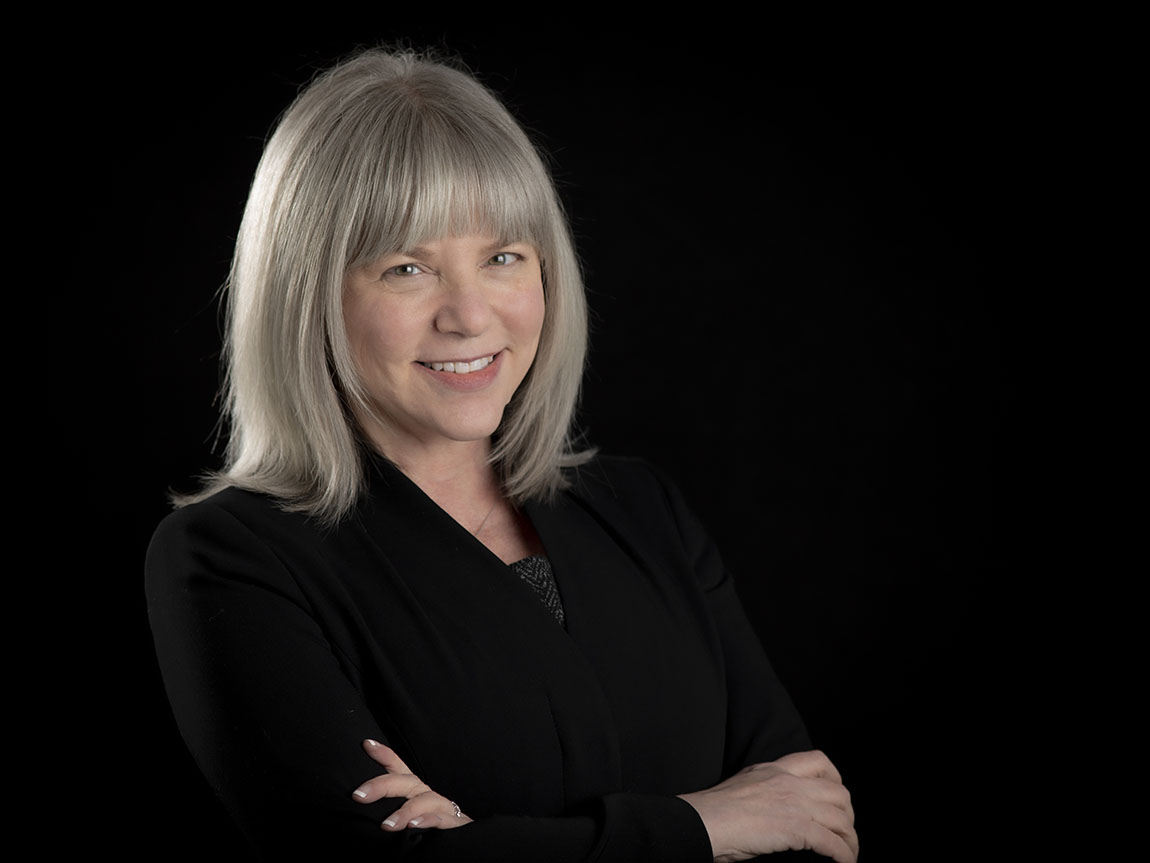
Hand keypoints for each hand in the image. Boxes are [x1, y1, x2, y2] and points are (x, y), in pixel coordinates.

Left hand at [351, 739, 472, 830]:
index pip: (398, 768)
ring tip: (386, 825)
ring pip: (423, 802)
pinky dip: (428, 821)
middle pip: (405, 782)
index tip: (367, 744)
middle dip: (381, 786)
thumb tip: (359, 800)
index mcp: (415, 790)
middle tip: (358, 795)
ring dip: (404, 812)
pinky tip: (414, 826)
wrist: (462, 836)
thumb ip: (388, 805)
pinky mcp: (454, 822)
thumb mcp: (409, 812)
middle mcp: (427, 794)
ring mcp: (441, 806)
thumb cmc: (433, 822)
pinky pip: (441, 820)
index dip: (384, 755)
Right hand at [678, 750, 856, 862]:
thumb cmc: (713, 811)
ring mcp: (794, 803)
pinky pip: (832, 843)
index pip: (818, 761)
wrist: (702, 821)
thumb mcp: (744, 784)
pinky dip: (844, 855)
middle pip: (838, 792)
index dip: (836, 779)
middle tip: (844, 832)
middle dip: (848, 815)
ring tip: (848, 854)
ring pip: (841, 819)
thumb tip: (778, 807)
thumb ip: (766, 788)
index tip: (837, 799)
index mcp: (775, 769)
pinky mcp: (795, 828)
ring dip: (850, 840)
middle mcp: (789, 782)